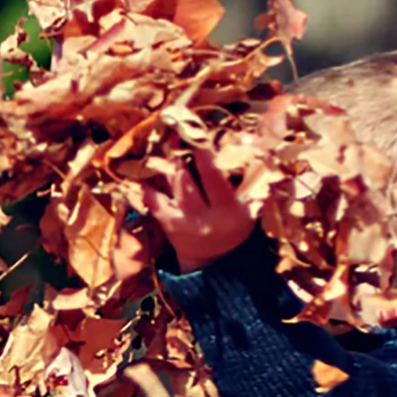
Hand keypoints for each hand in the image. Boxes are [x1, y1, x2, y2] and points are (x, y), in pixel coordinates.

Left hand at [143, 144, 254, 271]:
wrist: (216, 263)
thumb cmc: (235, 227)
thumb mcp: (251, 208)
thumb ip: (250, 181)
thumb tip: (248, 145)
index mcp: (230, 211)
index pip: (214, 178)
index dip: (204, 155)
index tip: (198, 135)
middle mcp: (205, 218)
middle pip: (188, 181)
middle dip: (181, 155)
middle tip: (176, 133)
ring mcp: (184, 223)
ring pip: (173, 188)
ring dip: (168, 165)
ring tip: (166, 144)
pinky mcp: (169, 227)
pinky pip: (156, 203)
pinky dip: (149, 188)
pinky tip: (145, 174)